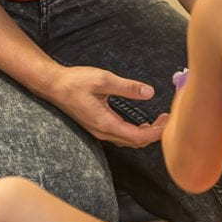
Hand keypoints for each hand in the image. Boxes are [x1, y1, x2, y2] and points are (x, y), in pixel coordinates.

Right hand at [44, 66, 167, 147]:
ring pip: (128, 140)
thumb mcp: (103, 80)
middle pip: (134, 142)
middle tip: (168, 119)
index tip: (168, 122)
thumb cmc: (75, 82)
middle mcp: (103, 131)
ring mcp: (99, 130)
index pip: (137, 137)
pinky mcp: (97, 126)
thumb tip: (149, 93)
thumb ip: (127, 87)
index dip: (156, 133)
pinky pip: (121, 135)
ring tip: (160, 121)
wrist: (52, 85)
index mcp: (105, 123)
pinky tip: (142, 123)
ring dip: (145, 134)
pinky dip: (135, 132)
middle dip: (154, 134)